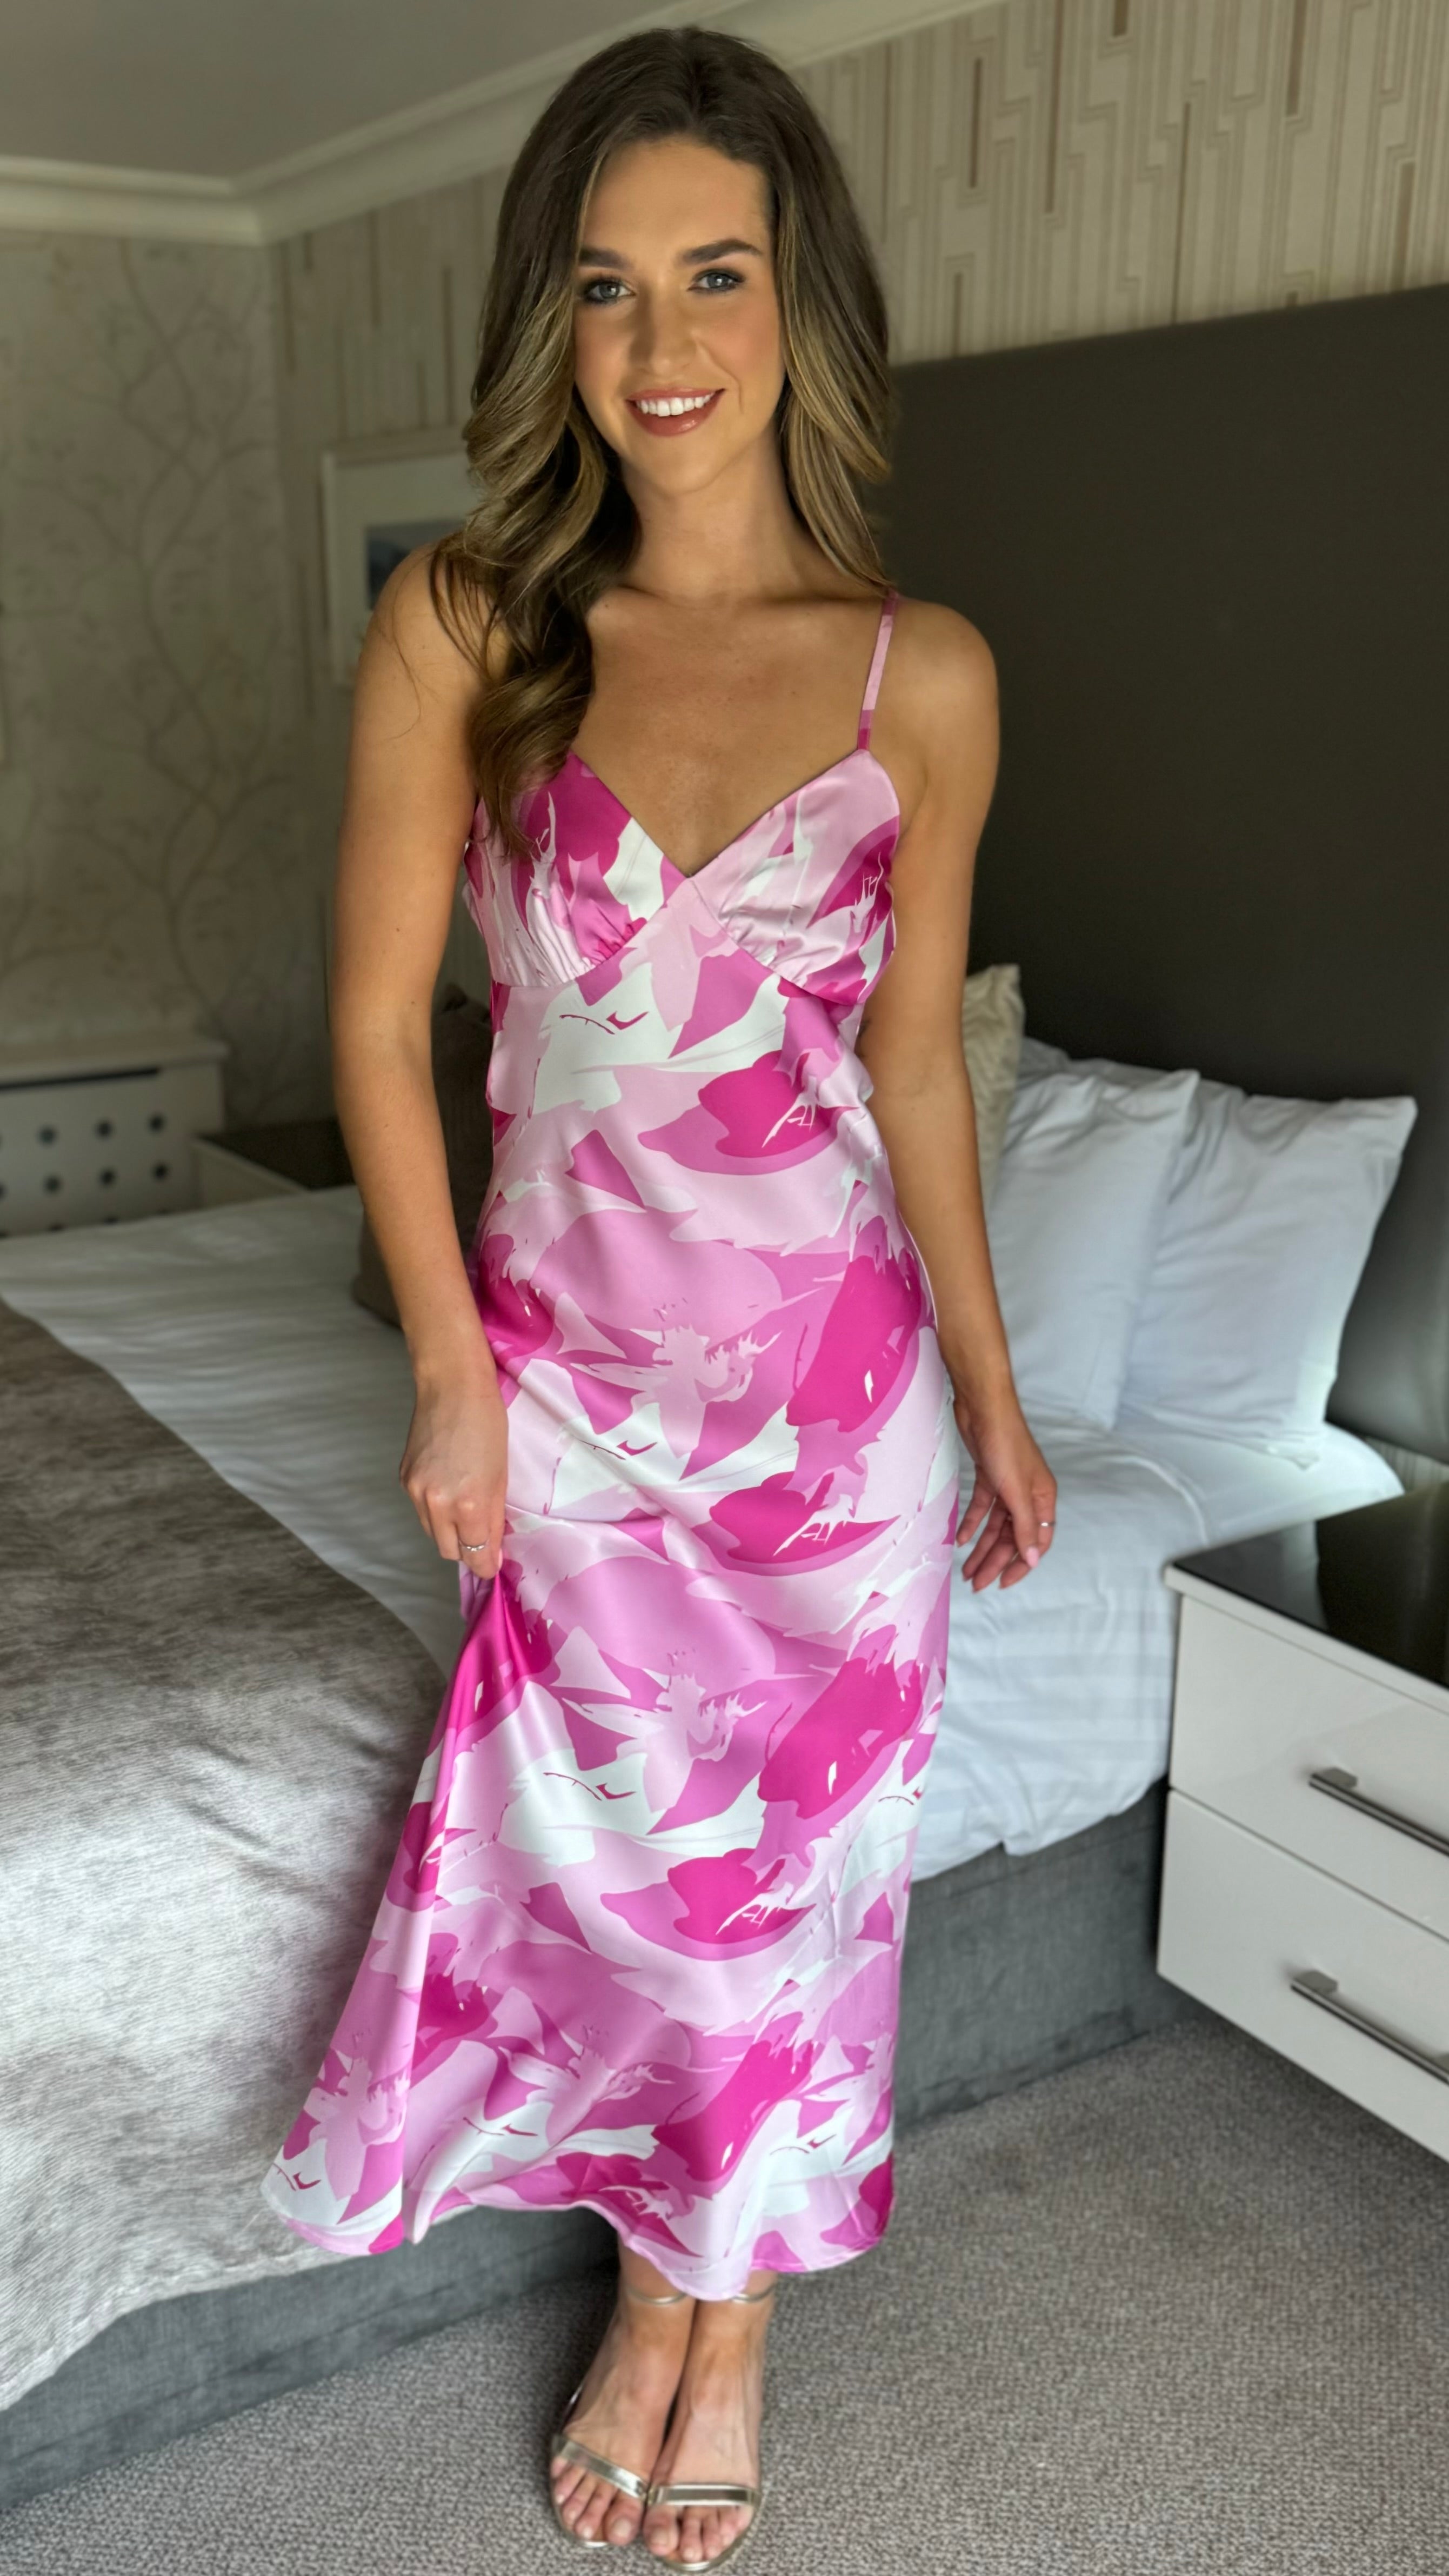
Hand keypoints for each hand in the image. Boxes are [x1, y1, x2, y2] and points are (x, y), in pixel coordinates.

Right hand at [400, 1373, 508, 1578]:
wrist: (452, 1386)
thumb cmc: (488, 1424)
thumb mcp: (501, 1476)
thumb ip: (495, 1519)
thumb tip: (492, 1554)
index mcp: (468, 1503)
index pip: (474, 1555)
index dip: (486, 1565)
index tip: (493, 1565)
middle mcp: (436, 1503)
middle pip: (448, 1551)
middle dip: (467, 1551)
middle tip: (483, 1537)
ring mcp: (415, 1491)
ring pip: (432, 1532)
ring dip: (450, 1531)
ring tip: (466, 1508)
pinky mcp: (403, 1479)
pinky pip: (420, 1510)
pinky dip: (435, 1509)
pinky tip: (448, 1488)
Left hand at [952, 1386, 1056, 1590]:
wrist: (983, 1407)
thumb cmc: (1005, 1443)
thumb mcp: (1015, 1491)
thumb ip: (1024, 1527)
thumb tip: (1032, 1560)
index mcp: (1043, 1498)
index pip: (1037, 1541)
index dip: (1021, 1564)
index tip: (1002, 1584)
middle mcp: (1029, 1494)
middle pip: (1013, 1537)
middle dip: (995, 1561)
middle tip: (975, 1583)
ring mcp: (1009, 1486)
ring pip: (996, 1526)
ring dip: (982, 1548)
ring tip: (966, 1570)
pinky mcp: (990, 1477)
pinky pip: (983, 1508)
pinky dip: (973, 1524)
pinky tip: (960, 1539)